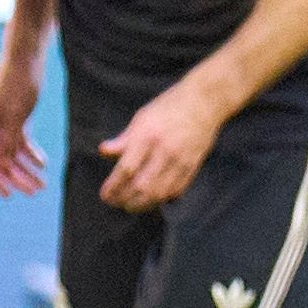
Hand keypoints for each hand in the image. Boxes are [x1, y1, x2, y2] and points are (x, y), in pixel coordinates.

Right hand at [0, 55, 46, 197]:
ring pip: (12, 153)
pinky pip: (20, 142)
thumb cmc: (19, 82)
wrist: (25, 57)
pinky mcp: (15, 118)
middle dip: (18, 178)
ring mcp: (2, 123)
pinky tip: (42, 163)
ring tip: (43, 183)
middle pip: (2, 161)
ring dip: (26, 169)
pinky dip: (30, 153)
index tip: (9, 196)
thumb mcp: (18, 112)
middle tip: (37, 192)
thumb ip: (10, 137)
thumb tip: (5, 161)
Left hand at [98, 81, 224, 212]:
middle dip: (125, 200)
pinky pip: (176, 190)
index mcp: (147, 136)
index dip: (113, 186)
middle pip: (142, 186)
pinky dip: (162, 199)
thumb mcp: (142, 118)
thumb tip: (103, 152)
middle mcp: (164, 151)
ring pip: (159, 193)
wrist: (204, 102)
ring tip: (131, 206)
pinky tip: (153, 200)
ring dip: (142, 205)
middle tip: (115, 203)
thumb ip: (123, 139)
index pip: (126, 169)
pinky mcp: (192, 166)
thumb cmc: (169, 107)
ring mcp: (180, 160)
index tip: (105, 194)